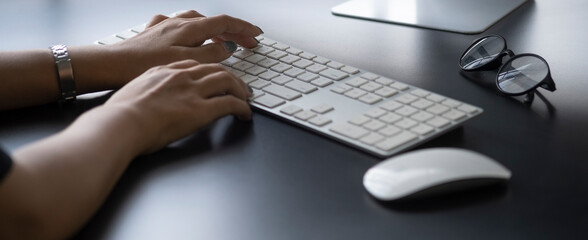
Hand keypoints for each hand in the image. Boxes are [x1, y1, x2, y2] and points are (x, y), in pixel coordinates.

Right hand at [104, 59, 252, 152]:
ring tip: (245, 100)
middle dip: (231, 77)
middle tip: (239, 87)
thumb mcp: (133, 93)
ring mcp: (192, 91)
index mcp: (163, 70)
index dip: (208, 71)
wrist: (121, 123)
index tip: (213, 77)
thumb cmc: (119, 115)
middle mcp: (181, 76)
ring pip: (227, 80)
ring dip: (240, 90)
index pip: (194, 64)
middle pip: (214, 68)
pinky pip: (230, 103)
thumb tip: (152, 103)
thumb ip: (147, 93)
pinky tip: (245, 115)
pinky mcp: (202, 109)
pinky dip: (242, 108)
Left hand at [108, 10, 262, 85]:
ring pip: (197, 23)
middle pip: (213, 22)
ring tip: (223, 41)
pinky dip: (192, 32)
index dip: (244, 29)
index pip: (225, 23)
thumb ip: (210, 54)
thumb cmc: (142, 66)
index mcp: (189, 28)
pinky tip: (188, 38)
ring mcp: (164, 27)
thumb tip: (228, 48)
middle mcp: (177, 23)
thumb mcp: (185, 62)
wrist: (109, 66)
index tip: (256, 35)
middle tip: (247, 43)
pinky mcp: (152, 34)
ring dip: (214, 31)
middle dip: (233, 32)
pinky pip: (179, 27)